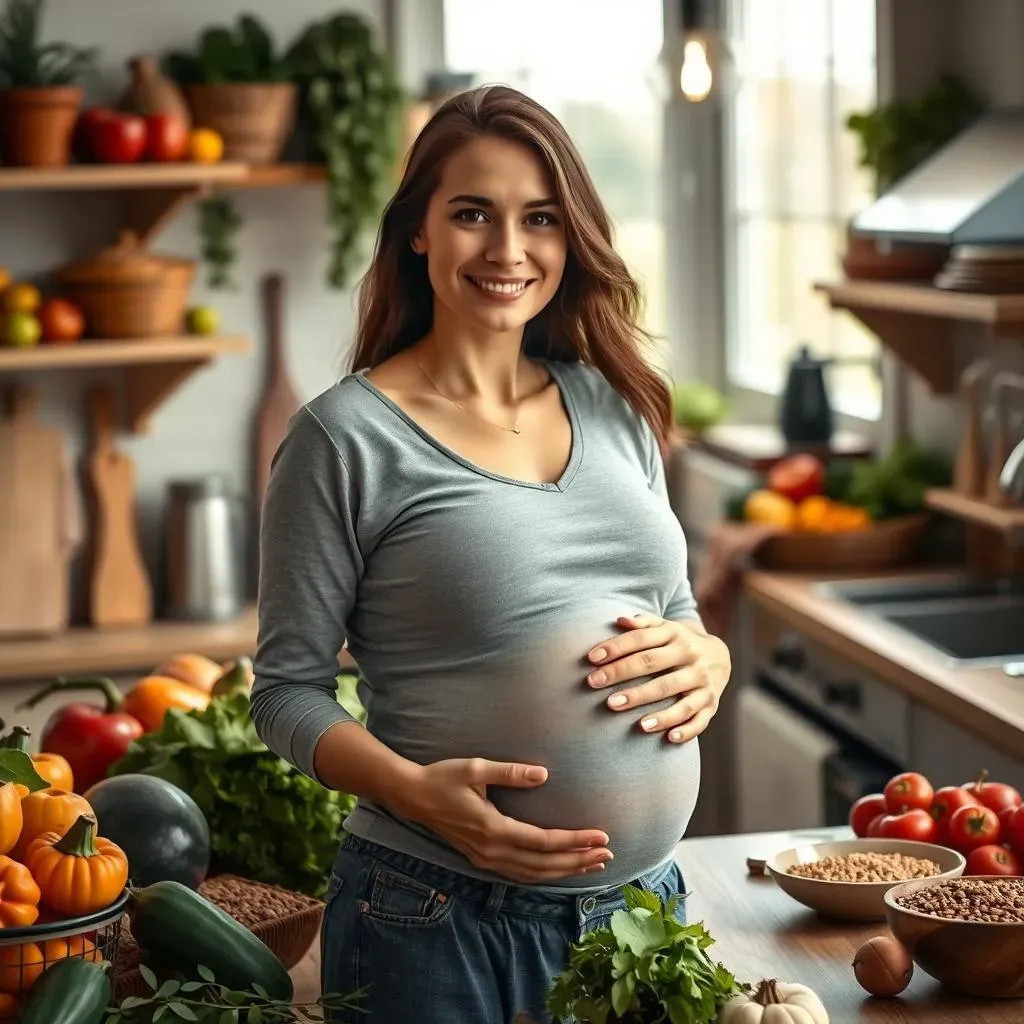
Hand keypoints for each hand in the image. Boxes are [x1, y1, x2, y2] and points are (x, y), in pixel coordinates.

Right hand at [390, 758, 612, 883]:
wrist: (412, 796)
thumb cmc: (443, 777)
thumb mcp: (475, 768)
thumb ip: (510, 772)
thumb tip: (544, 774)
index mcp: (493, 829)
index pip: (544, 841)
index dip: (575, 841)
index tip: (601, 837)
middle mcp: (491, 850)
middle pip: (544, 864)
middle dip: (578, 860)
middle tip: (608, 855)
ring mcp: (485, 858)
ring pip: (533, 874)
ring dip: (565, 870)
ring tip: (592, 865)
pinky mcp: (482, 858)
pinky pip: (520, 873)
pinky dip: (544, 874)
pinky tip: (559, 869)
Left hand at [585, 612, 730, 743]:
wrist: (721, 657)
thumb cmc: (679, 643)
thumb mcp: (665, 628)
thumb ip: (643, 624)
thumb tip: (619, 619)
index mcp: (675, 635)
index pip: (640, 639)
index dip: (615, 647)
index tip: (591, 659)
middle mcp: (690, 657)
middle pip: (653, 665)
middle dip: (622, 675)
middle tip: (594, 684)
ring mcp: (702, 682)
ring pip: (678, 697)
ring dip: (656, 711)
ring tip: (634, 723)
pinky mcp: (710, 704)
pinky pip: (699, 719)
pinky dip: (686, 730)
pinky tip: (669, 737)